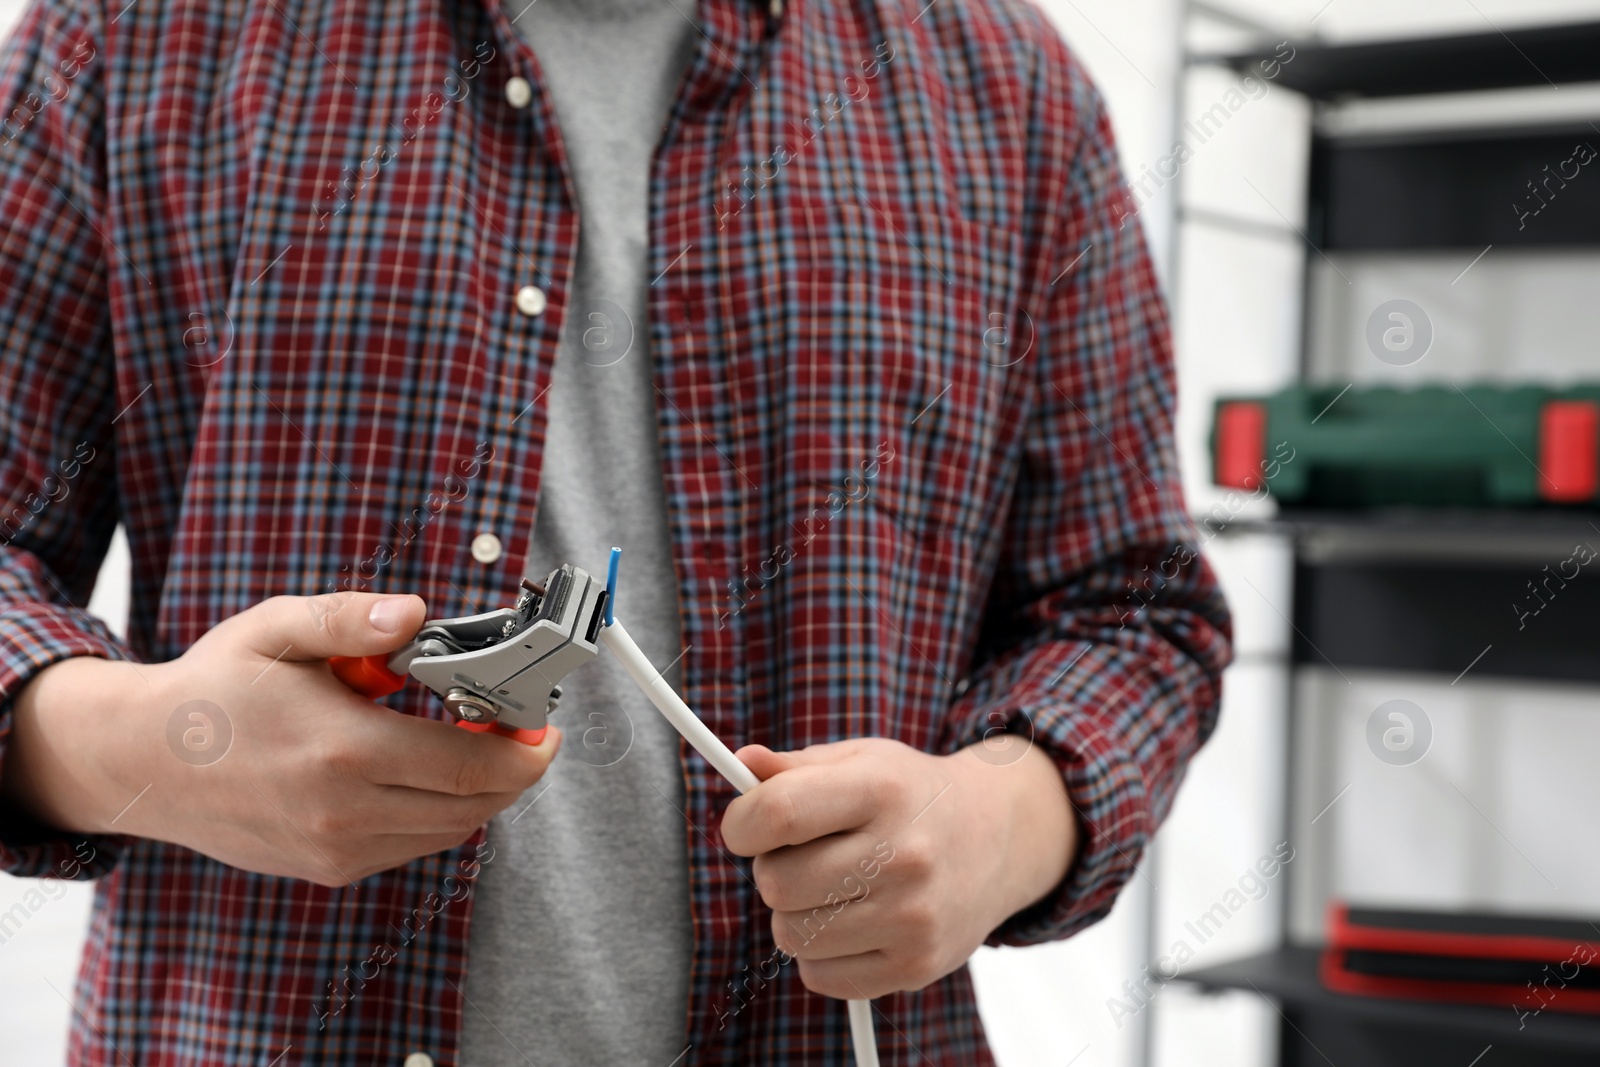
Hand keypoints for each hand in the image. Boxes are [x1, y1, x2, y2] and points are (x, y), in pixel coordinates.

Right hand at [1, 593, 560, 885]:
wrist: (145, 762)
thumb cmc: (216, 688)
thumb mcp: (277, 629)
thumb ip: (352, 618)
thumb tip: (417, 613)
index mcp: (343, 752)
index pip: (471, 767)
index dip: (524, 750)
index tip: (545, 726)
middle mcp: (344, 813)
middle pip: (473, 806)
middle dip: (514, 769)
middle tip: (522, 730)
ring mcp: (336, 850)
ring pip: (448, 831)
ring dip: (479, 793)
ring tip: (477, 743)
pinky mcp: (327, 868)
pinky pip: (412, 846)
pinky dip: (438, 813)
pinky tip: (426, 771)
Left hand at [721, 736, 1075, 999]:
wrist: (998, 836)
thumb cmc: (910, 794)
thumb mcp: (860, 761)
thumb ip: (793, 767)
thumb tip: (742, 764)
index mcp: (882, 790)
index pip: (779, 813)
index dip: (741, 824)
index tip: (744, 826)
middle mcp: (903, 854)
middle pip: (776, 883)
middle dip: (773, 868)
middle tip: (804, 855)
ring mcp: (913, 916)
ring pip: (791, 935)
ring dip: (796, 913)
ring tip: (833, 887)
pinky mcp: (916, 966)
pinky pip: (819, 976)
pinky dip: (821, 954)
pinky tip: (853, 921)